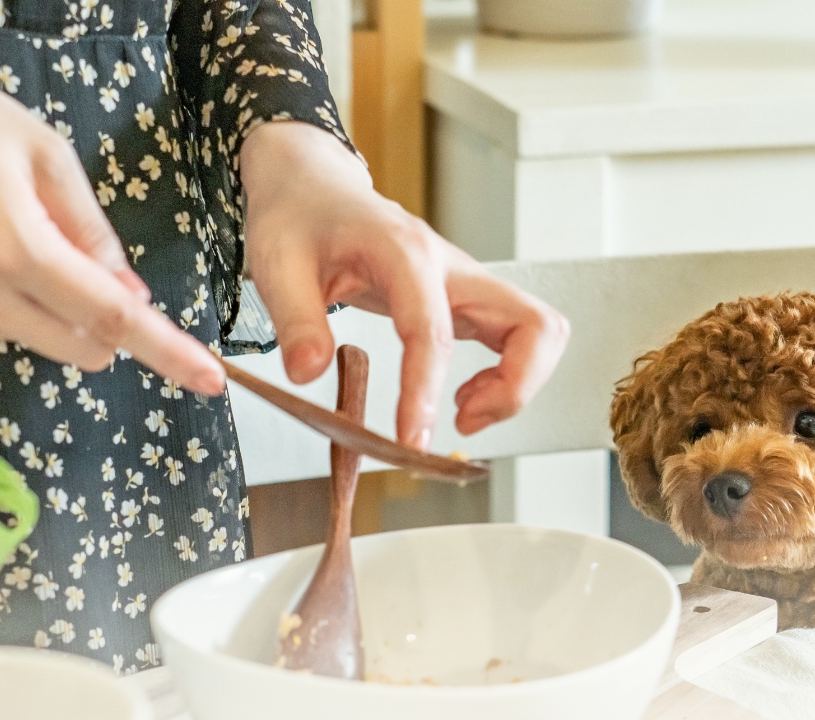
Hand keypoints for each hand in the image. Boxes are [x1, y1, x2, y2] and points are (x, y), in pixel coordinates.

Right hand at [0, 40, 223, 394]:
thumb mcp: (46, 156)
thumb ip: (94, 232)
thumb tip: (131, 293)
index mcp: (18, 249)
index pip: (114, 319)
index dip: (168, 351)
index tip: (209, 379)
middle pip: (87, 347)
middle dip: (110, 321)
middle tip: (92, 264)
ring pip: (47, 342)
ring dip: (61, 310)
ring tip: (21, 240)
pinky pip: (2, 332)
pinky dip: (17, 305)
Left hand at [241, 122, 569, 448]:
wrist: (315, 186)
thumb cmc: (299, 218)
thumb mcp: (277, 263)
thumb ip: (295, 320)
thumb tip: (309, 375)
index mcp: (404, 253)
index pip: (432, 330)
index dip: (425, 390)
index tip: (409, 438)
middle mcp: (451, 266)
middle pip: (533, 324)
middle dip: (514, 388)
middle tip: (461, 422)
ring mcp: (466, 282)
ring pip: (538, 332)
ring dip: (517, 384)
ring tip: (462, 412)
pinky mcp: (467, 299)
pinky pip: (518, 338)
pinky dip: (506, 377)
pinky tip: (459, 395)